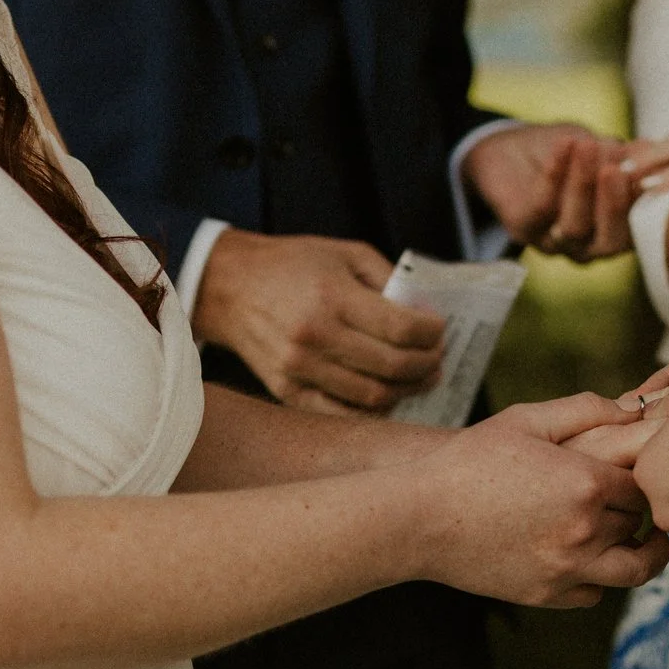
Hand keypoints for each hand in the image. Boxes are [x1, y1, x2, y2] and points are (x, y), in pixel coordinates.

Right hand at [193, 231, 444, 415]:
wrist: (228, 287)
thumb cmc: (292, 265)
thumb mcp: (345, 253)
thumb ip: (388, 280)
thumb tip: (426, 313)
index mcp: (332, 297)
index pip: (401, 328)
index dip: (432, 333)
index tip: (440, 330)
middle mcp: (315, 336)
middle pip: (393, 367)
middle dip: (427, 364)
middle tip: (438, 358)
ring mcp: (300, 369)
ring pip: (372, 396)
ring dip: (407, 391)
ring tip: (420, 378)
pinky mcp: (287, 391)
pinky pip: (341, 414)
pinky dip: (372, 411)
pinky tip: (388, 396)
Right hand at [412, 394, 668, 605]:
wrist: (418, 517)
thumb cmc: (469, 461)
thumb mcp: (525, 420)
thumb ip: (584, 410)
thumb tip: (632, 409)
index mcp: (586, 483)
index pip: (645, 483)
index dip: (644, 477)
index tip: (635, 473)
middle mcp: (585, 531)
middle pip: (640, 522)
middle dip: (638, 510)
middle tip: (634, 501)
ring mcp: (568, 568)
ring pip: (634, 569)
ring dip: (641, 553)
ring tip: (640, 540)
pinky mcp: (547, 594)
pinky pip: (595, 593)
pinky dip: (598, 577)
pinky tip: (585, 557)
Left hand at [465, 122, 636, 260]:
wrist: (513, 147)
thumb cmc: (568, 152)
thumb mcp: (604, 148)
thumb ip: (629, 155)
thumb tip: (654, 154)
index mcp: (618, 231)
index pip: (641, 229)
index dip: (649, 203)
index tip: (653, 170)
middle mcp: (590, 246)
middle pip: (609, 240)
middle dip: (615, 204)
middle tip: (618, 169)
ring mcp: (556, 242)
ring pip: (574, 226)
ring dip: (582, 184)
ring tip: (588, 146)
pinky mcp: (523, 228)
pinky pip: (541, 206)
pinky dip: (555, 174)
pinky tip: (565, 145)